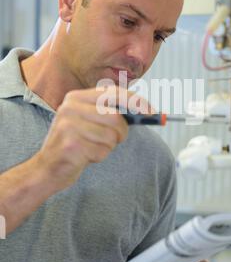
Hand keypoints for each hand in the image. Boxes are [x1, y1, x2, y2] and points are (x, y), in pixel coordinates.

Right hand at [36, 86, 150, 192]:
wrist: (47, 169)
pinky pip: (102, 151)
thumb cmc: (75, 144)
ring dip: (108, 146)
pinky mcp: (70, 145)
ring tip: (91, 147)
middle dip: (121, 132)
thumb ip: (109, 113)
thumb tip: (145, 111)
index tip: (152, 112)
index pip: (114, 93)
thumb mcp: (87, 121)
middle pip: (115, 117)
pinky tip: (85, 156)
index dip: (136, 102)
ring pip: (111, 136)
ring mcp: (68, 126)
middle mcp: (70, 107)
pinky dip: (99, 156)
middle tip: (115, 139)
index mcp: (76, 97)